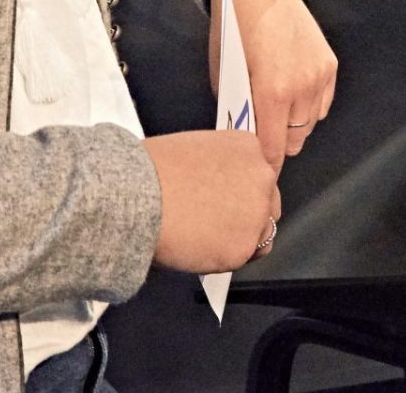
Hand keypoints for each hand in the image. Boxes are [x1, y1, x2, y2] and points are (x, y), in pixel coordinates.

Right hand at [143, 130, 279, 273]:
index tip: (226, 202)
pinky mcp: (244, 246)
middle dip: (247, 216)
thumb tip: (219, 186)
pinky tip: (199, 248)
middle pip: (268, 204)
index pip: (260, 175)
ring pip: (262, 235)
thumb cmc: (152, 170)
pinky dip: (224, 258)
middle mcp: (261, 177)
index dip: (242, 193)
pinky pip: (242, 258)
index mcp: (249, 147)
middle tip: (216, 224)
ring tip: (206, 238)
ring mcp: (257, 212)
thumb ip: (220, 166)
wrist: (137, 195)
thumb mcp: (196, 149)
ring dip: (241, 239)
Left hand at [212, 0, 336, 168]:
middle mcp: (302, 87)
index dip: (264, 163)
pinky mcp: (330, 65)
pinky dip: (309, 106)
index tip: (256, 171)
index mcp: (272, 91)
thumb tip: (243, 136)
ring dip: (294, 125)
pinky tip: (293, 94)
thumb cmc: (234, 30)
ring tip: (277, 112)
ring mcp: (319, 75)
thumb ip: (238, 109)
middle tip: (262, 136)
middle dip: (278, 143)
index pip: (273, 147)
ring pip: (310, 124)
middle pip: (295, 140)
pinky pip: (322, 104)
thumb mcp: (226, 75)